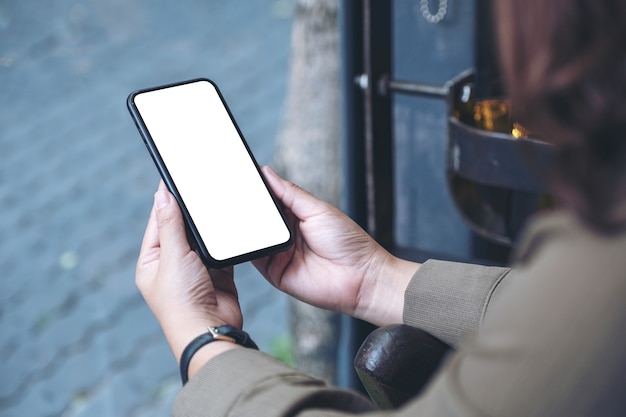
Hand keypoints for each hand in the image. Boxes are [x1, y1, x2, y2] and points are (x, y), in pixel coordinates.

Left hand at [136, 181, 241, 372]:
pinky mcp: (217, 274)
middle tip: (199, 186)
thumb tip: (162, 196)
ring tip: (215, 203)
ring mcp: (195, 270)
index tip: (174, 178)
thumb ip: (171, 225)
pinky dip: (224, 241)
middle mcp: (172, 265)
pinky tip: (229, 226)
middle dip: (190, 211)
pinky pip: (220, 251)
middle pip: (181, 229)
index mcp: (152, 261)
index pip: (158, 222)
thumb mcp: (172, 257)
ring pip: (202, 239)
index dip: (166, 200)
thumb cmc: (181, 301)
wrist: (209, 329)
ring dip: (208, 226)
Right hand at [254, 167, 418, 325]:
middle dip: (248, 208)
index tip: (242, 176)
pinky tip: (246, 237)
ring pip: (253, 236)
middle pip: (258, 218)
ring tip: (241, 215)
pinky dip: (248, 248)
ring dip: (247, 227)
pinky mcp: (274, 272)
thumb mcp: (318, 209)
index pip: (270, 199)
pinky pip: (254, 258)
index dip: (257, 190)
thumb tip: (267, 173)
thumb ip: (290, 193)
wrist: (360, 277)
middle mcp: (286, 233)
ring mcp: (279, 253)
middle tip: (235, 195)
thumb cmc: (348, 242)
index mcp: (297, 214)